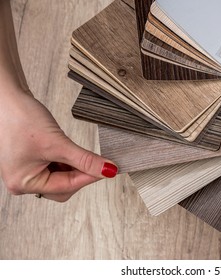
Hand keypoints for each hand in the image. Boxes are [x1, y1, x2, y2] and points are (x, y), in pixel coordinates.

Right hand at [0, 88, 117, 201]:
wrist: (7, 98)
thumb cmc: (21, 118)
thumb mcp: (58, 142)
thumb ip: (84, 159)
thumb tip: (107, 170)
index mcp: (23, 183)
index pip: (65, 187)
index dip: (88, 177)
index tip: (107, 170)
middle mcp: (23, 181)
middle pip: (63, 187)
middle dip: (80, 174)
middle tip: (96, 162)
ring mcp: (28, 171)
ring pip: (61, 178)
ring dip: (75, 167)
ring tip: (81, 153)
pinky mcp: (33, 161)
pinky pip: (56, 168)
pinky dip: (68, 162)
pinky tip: (72, 152)